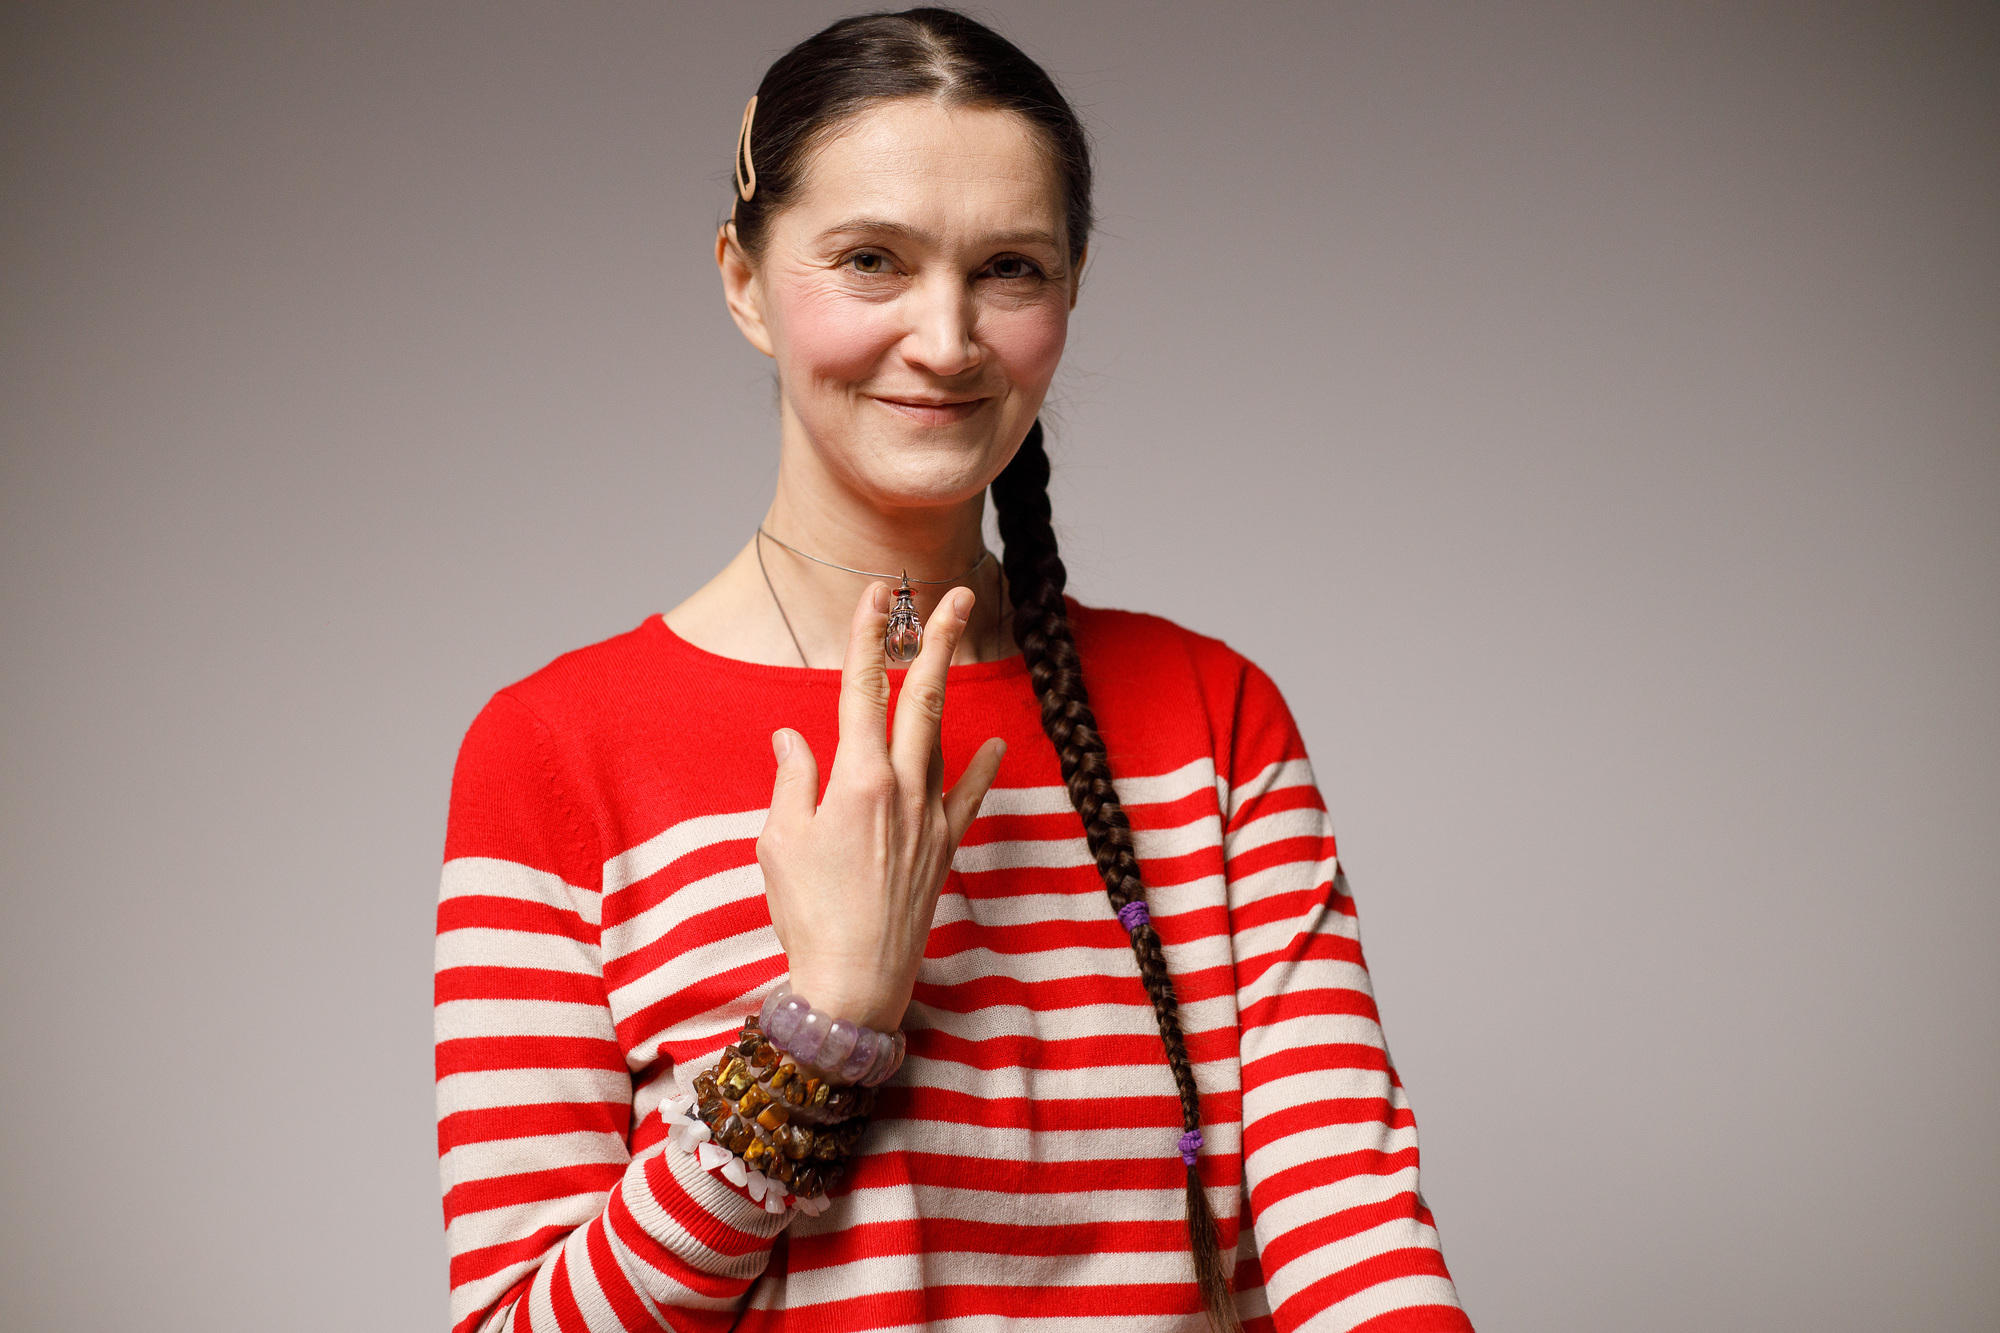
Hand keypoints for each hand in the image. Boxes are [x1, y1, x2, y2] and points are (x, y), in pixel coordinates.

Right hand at [757, 579, 1007, 1030]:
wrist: (855, 982)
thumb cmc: (808, 914)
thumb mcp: (778, 841)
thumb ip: (791, 779)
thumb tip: (792, 737)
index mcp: (856, 780)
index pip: (861, 690)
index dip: (868, 635)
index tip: (876, 591)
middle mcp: (901, 789)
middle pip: (921, 698)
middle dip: (935, 640)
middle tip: (951, 594)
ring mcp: (929, 817)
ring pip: (940, 737)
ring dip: (944, 688)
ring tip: (953, 643)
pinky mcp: (943, 848)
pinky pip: (967, 797)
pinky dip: (981, 768)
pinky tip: (993, 744)